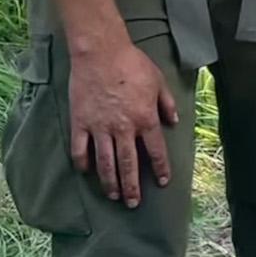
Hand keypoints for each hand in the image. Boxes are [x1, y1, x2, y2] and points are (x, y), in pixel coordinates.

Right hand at [67, 41, 177, 207]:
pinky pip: (80, 150)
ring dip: (110, 182)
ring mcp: (100, 127)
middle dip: (132, 187)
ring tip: (114, 195)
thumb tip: (175, 121)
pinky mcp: (80, 123)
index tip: (163, 182)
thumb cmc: (132, 64)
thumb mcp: (158, 81)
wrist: (100, 53)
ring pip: (105, 163)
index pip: (156, 151)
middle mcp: (123, 128)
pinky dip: (83, 163)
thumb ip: (167, 103)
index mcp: (145, 118)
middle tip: (134, 204)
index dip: (160, 168)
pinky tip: (87, 172)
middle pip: (128, 164)